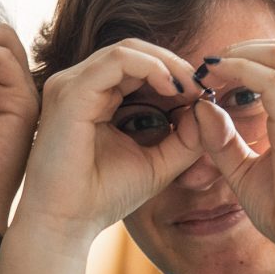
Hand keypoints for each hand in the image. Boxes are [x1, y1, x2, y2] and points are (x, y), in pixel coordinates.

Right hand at [18, 39, 199, 239]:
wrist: (65, 224)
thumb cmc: (102, 197)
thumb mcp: (157, 162)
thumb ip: (184, 137)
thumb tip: (209, 110)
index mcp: (91, 97)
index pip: (137, 67)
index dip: (174, 74)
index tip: (204, 95)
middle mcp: (77, 84)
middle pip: (135, 50)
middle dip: (175, 65)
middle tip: (203, 87)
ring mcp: (70, 84)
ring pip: (128, 49)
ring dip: (167, 64)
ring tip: (191, 88)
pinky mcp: (70, 91)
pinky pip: (117, 61)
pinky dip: (151, 68)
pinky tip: (173, 89)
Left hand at [194, 41, 274, 258]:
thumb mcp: (249, 171)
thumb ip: (224, 141)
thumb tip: (200, 108)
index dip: (251, 59)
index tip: (216, 73)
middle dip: (241, 49)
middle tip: (206, 64)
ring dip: (236, 55)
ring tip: (206, 69)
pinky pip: (268, 79)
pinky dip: (237, 71)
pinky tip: (211, 80)